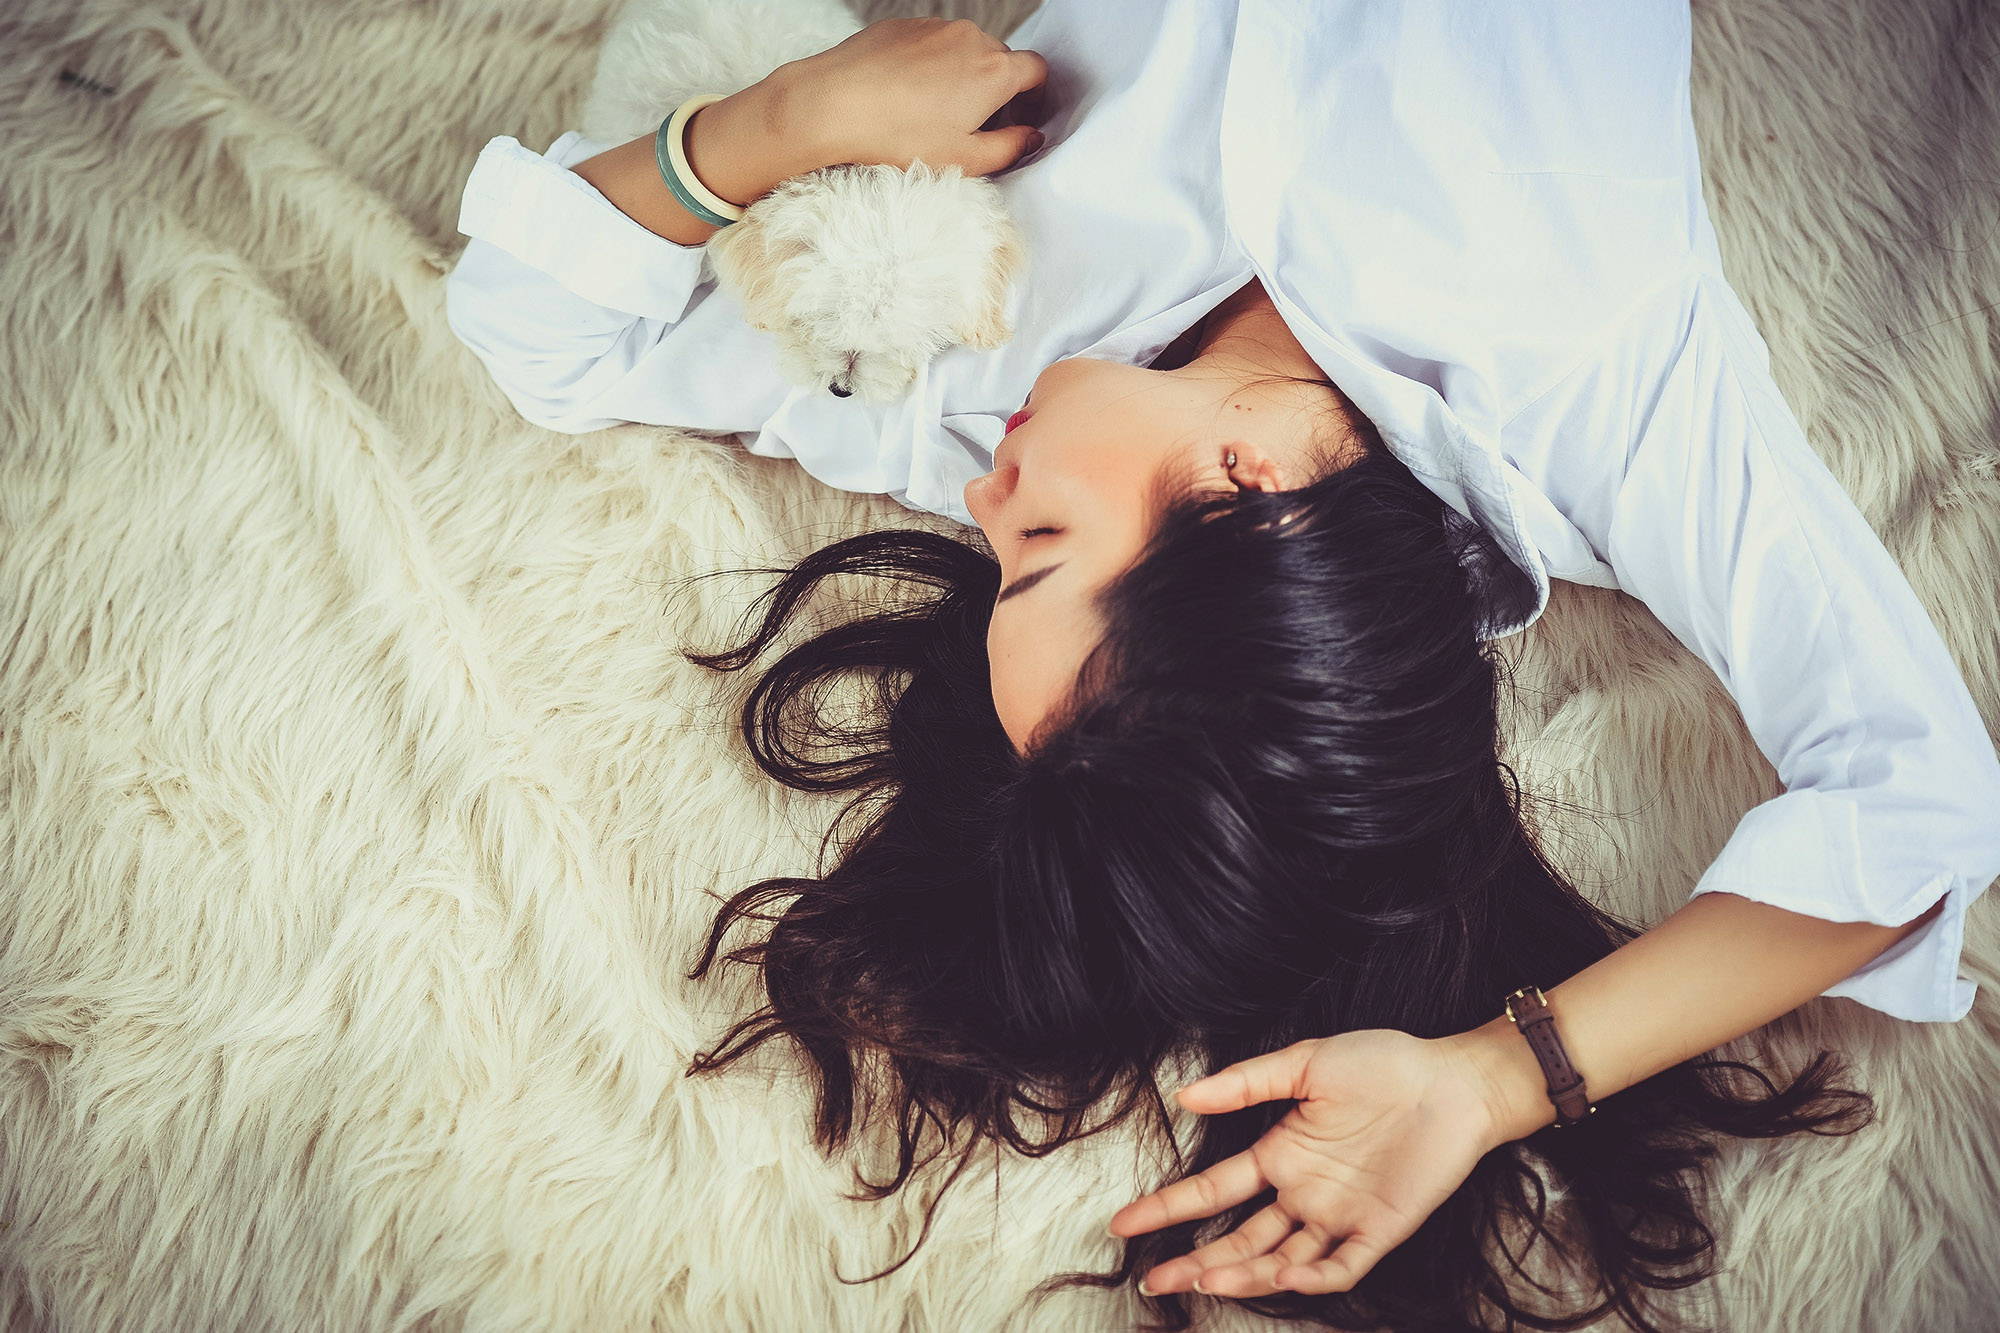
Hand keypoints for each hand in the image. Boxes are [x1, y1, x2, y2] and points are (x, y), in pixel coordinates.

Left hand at [772, 17, 1049, 177]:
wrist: (833, 103)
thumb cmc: (899, 136)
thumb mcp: (965, 159)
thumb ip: (1010, 149)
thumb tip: (1032, 138)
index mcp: (994, 71)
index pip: (1037, 70)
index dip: (1035, 96)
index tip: (1020, 117)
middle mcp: (971, 39)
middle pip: (1001, 58)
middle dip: (996, 87)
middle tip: (973, 123)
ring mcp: (936, 27)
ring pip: (964, 48)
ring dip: (961, 74)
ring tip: (933, 111)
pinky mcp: (904, 24)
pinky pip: (931, 42)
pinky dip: (930, 64)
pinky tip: (906, 94)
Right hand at [1107, 1030, 1516, 1298]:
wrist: (1455, 1081)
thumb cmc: (1385, 1064)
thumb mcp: (1307, 1062)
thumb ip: (1248, 1083)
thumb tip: (1186, 1096)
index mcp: (1281, 1153)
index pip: (1214, 1189)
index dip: (1170, 1208)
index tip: (1125, 1222)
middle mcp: (1304, 1193)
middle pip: (1240, 1238)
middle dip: (1195, 1260)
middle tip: (1155, 1280)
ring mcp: (1341, 1215)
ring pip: (1281, 1260)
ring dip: (1244, 1273)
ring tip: (1205, 1279)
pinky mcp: (1380, 1230)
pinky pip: (1341, 1267)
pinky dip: (1312, 1278)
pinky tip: (1283, 1275)